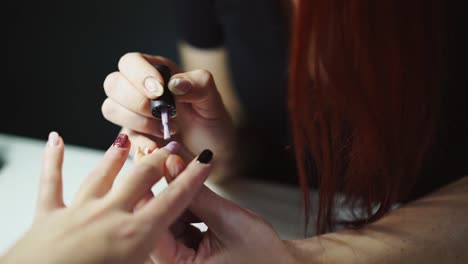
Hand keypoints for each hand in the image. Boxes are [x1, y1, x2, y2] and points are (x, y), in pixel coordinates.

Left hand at [1, 132, 212, 263]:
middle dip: (158, 159)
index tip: (203, 161)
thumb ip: (151, 258)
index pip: (173, 200)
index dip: (192, 178)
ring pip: (102, 174)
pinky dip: (52, 159)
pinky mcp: (49, 214)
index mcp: (134, 235)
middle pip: (140, 176)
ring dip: (115, 155)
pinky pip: (51, 181)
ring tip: (125, 140)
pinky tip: (54, 139)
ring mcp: (79, 211)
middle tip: (168, 148)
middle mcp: (109, 216)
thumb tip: (165, 256)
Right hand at [101, 53, 234, 179]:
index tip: (160, 91)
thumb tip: (174, 84)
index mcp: (157, 73)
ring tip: (166, 129)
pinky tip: (160, 146)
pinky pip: (121, 139)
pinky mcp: (133, 139)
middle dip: (136, 100)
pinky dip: (139, 143)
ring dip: (136, 121)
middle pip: (113, 83)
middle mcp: (139, 91)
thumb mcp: (213, 100)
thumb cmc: (212, 121)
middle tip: (164, 113)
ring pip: (110, 108)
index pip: (130, 62)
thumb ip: (199, 85)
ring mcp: (133, 115)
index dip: (139, 74)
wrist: (213, 153)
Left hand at [149, 155, 297, 263]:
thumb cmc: (262, 256)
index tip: (159, 165)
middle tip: (173, 163)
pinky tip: (196, 192)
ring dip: (179, 198)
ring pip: (168, 221)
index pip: (155, 229)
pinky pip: (179, 225)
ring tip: (187, 174)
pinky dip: (188, 208)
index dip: (156, 193)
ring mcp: (181, 262)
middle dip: (168, 193)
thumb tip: (174, 166)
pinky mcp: (187, 254)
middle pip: (158, 224)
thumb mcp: (226, 219)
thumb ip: (197, 193)